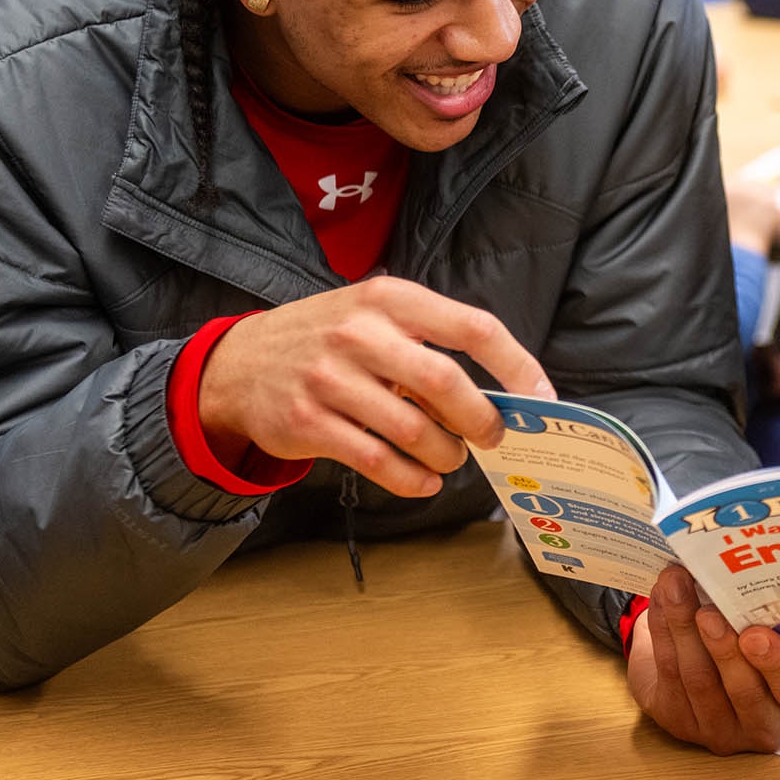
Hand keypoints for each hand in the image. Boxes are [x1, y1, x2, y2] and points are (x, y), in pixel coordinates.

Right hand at [198, 276, 552, 497]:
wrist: (237, 364)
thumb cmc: (325, 338)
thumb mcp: (374, 314)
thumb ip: (429, 339)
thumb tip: (499, 390)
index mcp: (390, 299)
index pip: (474, 328)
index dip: (517, 366)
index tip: (541, 398)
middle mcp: (360, 333)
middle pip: (447, 382)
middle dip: (481, 419)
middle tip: (492, 437)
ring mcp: (331, 378)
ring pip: (415, 429)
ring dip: (446, 454)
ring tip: (451, 458)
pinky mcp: (309, 422)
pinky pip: (377, 460)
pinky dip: (412, 479)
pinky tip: (424, 481)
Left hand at [626, 565, 779, 754]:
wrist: (704, 668)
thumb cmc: (755, 642)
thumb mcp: (778, 634)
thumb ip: (775, 615)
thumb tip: (753, 564)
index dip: (779, 666)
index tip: (755, 634)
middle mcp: (762, 724)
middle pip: (744, 691)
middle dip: (723, 648)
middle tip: (709, 612)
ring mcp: (718, 728)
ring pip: (699, 679)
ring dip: (683, 628)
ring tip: (676, 587)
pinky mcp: (678, 720)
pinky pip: (669, 672)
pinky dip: (662, 628)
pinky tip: (661, 597)